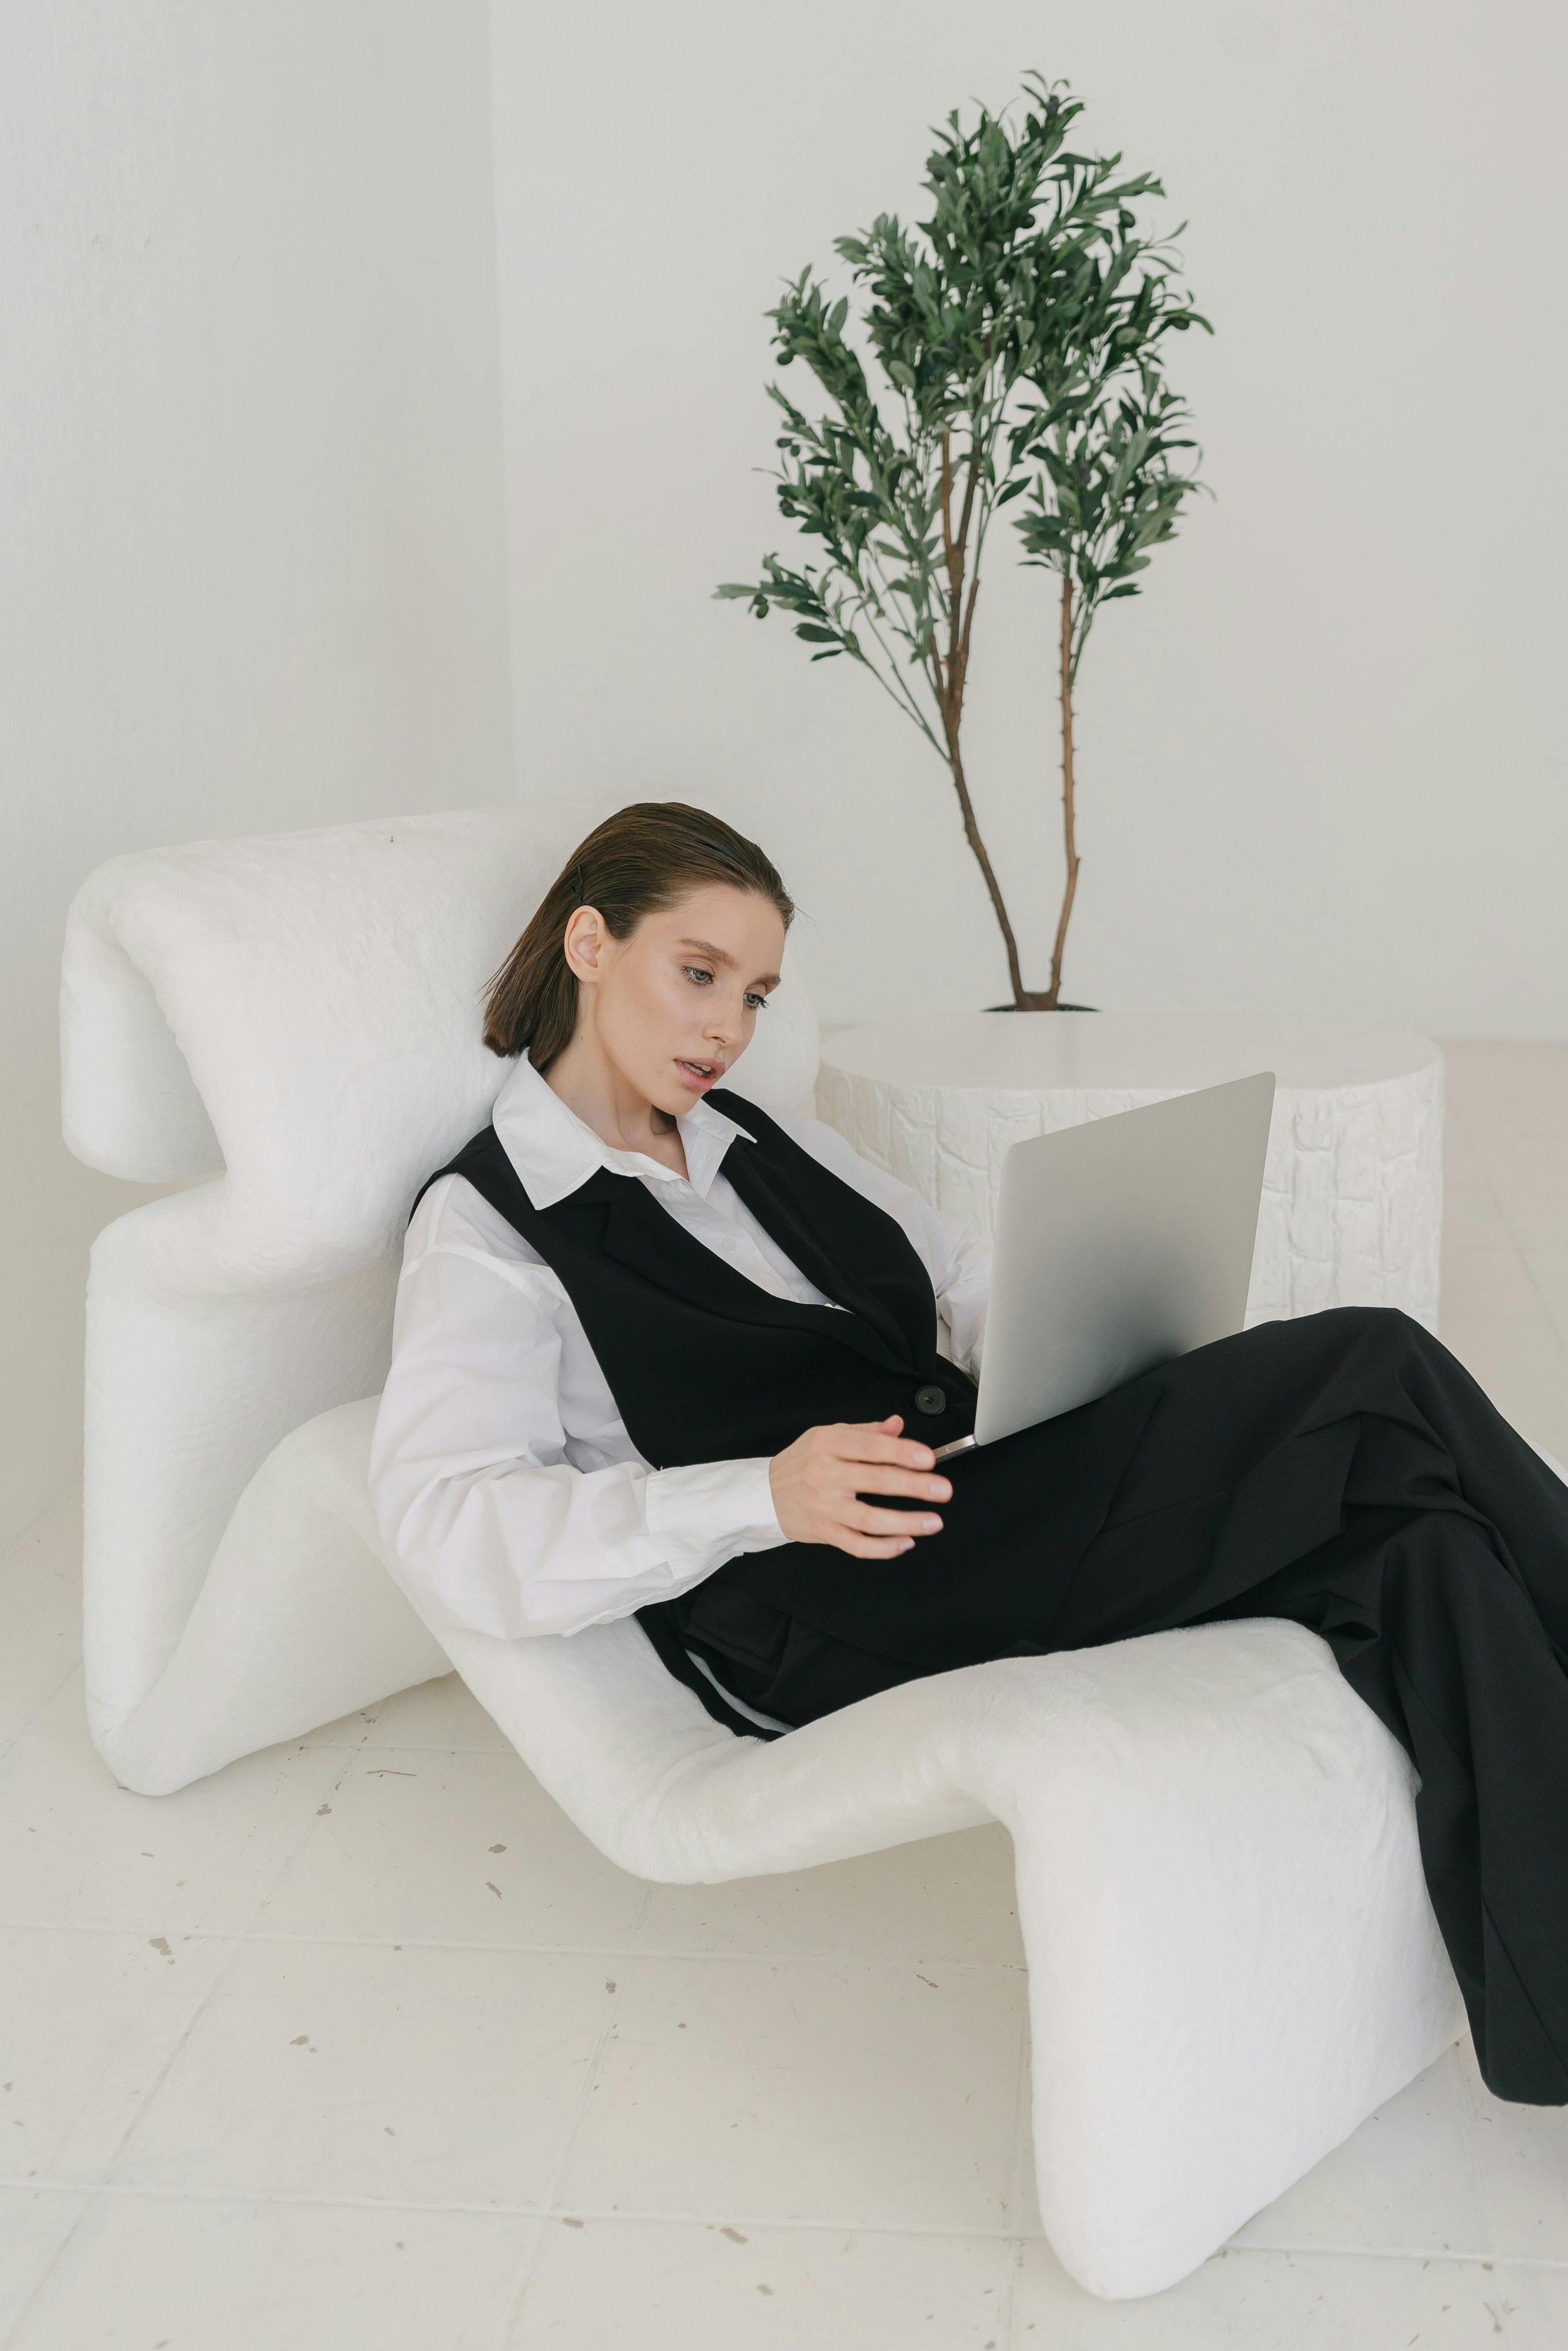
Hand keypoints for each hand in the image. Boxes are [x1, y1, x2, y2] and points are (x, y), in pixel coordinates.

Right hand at [768, 1415, 951, 1559]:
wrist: (764, 1494)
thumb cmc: (802, 1463)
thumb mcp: (828, 1437)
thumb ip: (866, 1433)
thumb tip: (897, 1426)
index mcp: (828, 1445)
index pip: (870, 1447)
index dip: (901, 1452)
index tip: (928, 1459)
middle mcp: (825, 1475)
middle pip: (875, 1481)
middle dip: (914, 1486)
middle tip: (943, 1490)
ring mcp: (825, 1507)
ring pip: (870, 1519)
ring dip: (906, 1522)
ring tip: (934, 1522)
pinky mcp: (824, 1532)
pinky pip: (858, 1545)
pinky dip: (884, 1548)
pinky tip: (906, 1543)